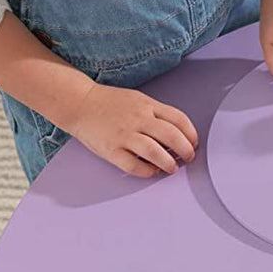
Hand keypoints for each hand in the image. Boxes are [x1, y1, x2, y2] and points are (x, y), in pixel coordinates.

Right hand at [64, 80, 198, 177]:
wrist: (78, 103)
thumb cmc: (109, 103)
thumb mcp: (137, 99)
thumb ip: (156, 113)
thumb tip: (177, 134)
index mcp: (147, 105)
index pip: (179, 119)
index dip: (191, 133)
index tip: (194, 142)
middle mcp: (137, 119)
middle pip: (171, 136)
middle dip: (186, 150)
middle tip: (188, 157)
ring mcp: (124, 135)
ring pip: (155, 152)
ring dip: (169, 163)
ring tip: (172, 167)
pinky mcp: (111, 150)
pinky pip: (134, 166)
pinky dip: (147, 171)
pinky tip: (151, 170)